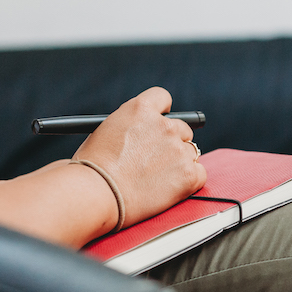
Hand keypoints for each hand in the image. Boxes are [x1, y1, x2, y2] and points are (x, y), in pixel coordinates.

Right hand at [72, 87, 206, 227]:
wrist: (96, 194)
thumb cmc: (91, 169)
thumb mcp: (105, 132)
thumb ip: (128, 128)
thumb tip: (138, 135)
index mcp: (140, 109)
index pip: (163, 98)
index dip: (162, 112)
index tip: (160, 122)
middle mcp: (164, 125)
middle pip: (181, 128)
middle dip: (171, 143)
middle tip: (156, 161)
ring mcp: (178, 149)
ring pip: (190, 152)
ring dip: (179, 163)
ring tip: (155, 180)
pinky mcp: (188, 174)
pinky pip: (199, 173)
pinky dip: (188, 182)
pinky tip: (169, 189)